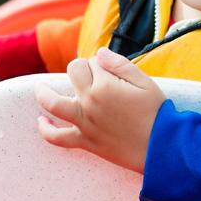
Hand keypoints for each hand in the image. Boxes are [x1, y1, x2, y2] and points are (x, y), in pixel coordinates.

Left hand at [36, 46, 164, 172]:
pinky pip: (57, 137)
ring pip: (52, 103)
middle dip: (82, 70)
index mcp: (105, 85)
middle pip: (74, 73)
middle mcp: (90, 102)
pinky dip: (46, 129)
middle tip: (96, 77)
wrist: (160, 147)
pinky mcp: (85, 141)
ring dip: (43, 93)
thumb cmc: (155, 112)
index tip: (112, 70)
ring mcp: (84, 122)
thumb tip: (98, 53)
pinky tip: (42, 121)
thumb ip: (119, 63)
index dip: (101, 63)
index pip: (92, 62)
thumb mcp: (144, 81)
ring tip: (40, 89)